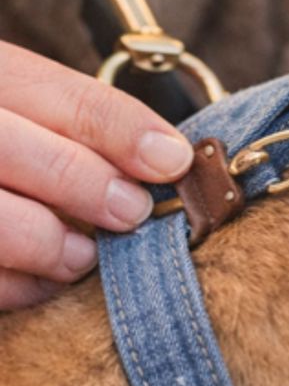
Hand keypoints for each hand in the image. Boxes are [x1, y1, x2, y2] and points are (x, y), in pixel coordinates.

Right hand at [0, 42, 192, 309]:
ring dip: (56, 247)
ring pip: (4, 224)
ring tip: (83, 255)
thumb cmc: (6, 133)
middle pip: (29, 154)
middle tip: (131, 213)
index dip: (128, 132)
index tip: (174, 161)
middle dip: (93, 189)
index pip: (68, 98)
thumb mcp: (24, 106)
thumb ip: (79, 125)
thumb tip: (167, 157)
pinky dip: (20, 287)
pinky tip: (41, 280)